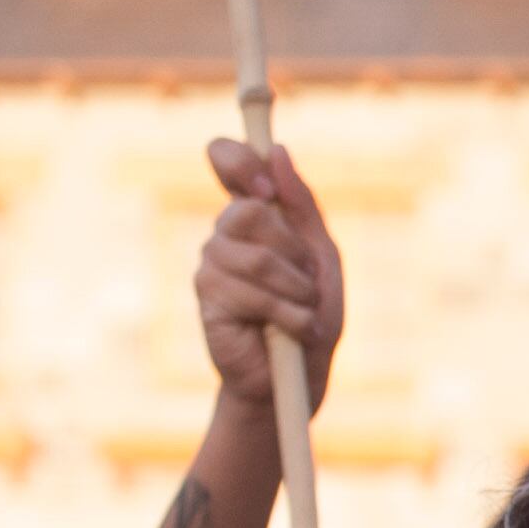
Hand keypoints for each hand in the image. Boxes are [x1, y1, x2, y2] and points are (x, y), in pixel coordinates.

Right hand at [197, 138, 343, 413]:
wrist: (299, 375)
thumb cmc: (311, 314)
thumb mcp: (321, 256)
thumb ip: (301, 205)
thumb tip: (278, 152)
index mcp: (254, 217)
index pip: (226, 159)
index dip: (239, 160)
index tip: (266, 189)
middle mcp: (225, 233)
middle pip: (250, 212)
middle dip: (294, 253)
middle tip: (307, 284)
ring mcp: (211, 264)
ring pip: (256, 257)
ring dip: (296, 291)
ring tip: (302, 314)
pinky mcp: (207, 297)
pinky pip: (251, 292)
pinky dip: (288, 315)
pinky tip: (290, 331)